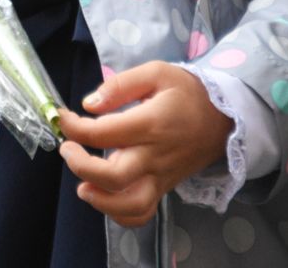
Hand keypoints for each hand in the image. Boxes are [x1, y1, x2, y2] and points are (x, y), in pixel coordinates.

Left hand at [57, 62, 234, 227]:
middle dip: (80, 166)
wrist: (224, 118)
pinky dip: (121, 215)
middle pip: (114, 176)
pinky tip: (104, 199)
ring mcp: (161, 176)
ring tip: (82, 186)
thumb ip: (120, 85)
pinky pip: (143, 212)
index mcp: (150, 124)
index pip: (102, 134)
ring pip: (131, 204)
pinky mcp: (164, 187)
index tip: (63, 118)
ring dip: (100, 200)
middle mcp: (154, 156)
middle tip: (67, 149)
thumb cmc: (187, 92)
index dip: (74, 128)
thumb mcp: (156, 73)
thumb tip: (89, 104)